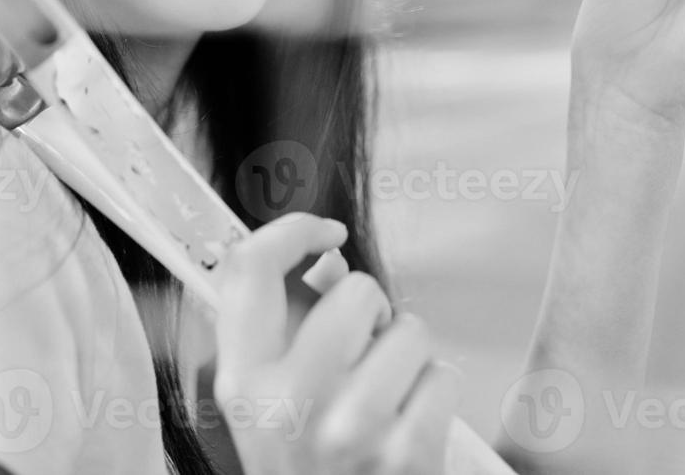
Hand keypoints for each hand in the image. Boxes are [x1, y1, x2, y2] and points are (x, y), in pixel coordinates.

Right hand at [213, 214, 460, 474]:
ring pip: (410, 330)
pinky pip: (443, 376)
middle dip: (373, 312)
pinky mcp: (406, 453)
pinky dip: (435, 395)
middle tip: (363, 354)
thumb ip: (284, 330)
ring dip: (409, 357)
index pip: (249, 270)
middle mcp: (288, 403)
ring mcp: (350, 428)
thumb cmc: (310, 467)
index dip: (291, 232)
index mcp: (242, 382)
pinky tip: (410, 428)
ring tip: (387, 399)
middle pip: (354, 290)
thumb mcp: (268, 405)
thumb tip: (329, 262)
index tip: (323, 234)